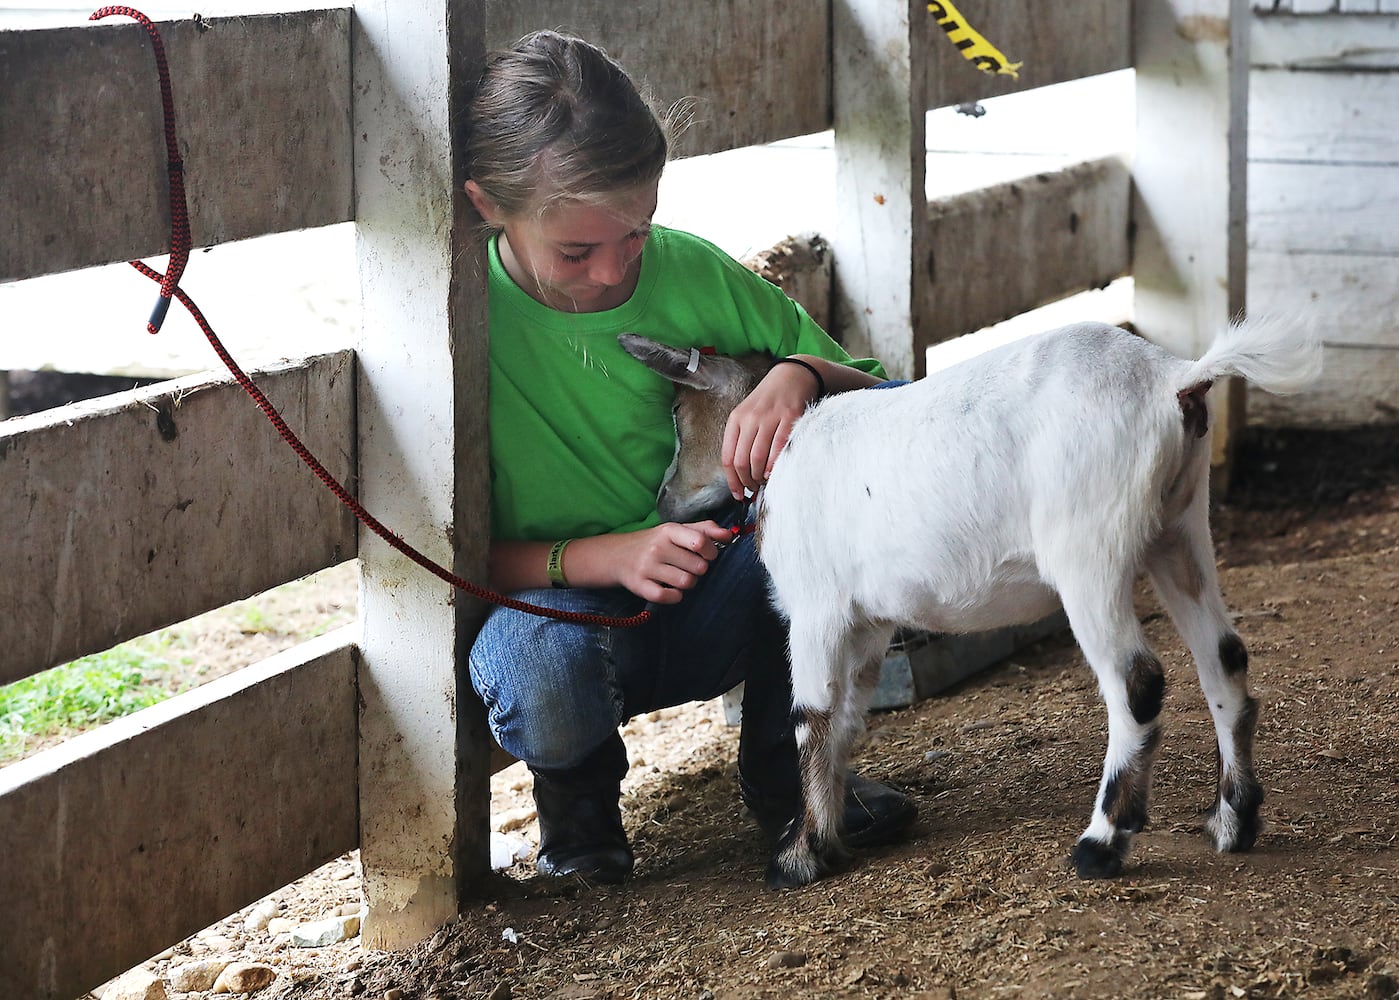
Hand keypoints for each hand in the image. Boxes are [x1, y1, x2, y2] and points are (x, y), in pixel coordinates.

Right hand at [611, 520, 734, 603]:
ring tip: (679, 577)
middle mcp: (658, 548)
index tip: (708, 555)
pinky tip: (670, 589)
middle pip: (698, 567)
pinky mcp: (641, 586)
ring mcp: (648, 567)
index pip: (700, 541)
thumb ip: (705, 530)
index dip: (711, 552)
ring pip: (686, 583)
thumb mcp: (676, 530)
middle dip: (699, 570)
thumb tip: (729, 535)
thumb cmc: (655, 543)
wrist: (617, 555)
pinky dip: (675, 596)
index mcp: (669, 531)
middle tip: (689, 567)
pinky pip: (669, 597)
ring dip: (688, 583)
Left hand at [721, 360, 819, 497]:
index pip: (728, 458)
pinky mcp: (790, 418)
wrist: (793, 376)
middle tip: (753, 490)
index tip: (737, 494)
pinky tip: (773, 473)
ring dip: (760, 477)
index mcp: (736, 419)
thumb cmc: (769, 401)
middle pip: (742, 461)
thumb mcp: (748, 415)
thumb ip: (742, 439)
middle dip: (746, 482)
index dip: (732, 481)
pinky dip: (774, 465)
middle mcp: (750, 418)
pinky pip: (778, 448)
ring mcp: (770, 418)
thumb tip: (741, 474)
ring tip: (763, 482)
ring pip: (758, 458)